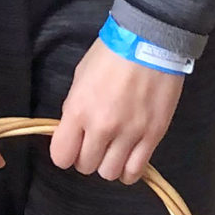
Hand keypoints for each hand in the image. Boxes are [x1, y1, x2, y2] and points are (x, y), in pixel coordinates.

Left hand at [49, 41, 181, 184]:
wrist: (150, 41)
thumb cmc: (111, 54)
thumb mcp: (80, 76)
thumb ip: (75, 107)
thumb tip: (74, 129)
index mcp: (79, 110)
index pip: (61, 156)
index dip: (64, 153)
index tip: (71, 146)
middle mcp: (102, 127)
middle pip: (86, 166)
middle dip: (86, 157)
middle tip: (94, 144)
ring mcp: (129, 133)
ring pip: (110, 173)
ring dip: (108, 164)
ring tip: (113, 150)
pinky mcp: (153, 136)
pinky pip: (136, 170)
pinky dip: (128, 170)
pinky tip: (128, 159)